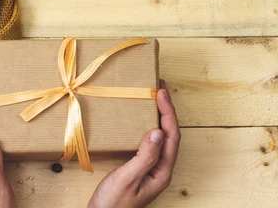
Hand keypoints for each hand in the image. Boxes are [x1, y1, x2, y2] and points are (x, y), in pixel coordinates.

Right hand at [88, 80, 180, 207]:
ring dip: (160, 116)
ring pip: (162, 137)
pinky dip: (149, 126)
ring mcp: (152, 168)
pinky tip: (142, 119)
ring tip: (154, 98)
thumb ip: (144, 156)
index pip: (171, 136)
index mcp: (162, 171)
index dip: (168, 112)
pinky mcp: (142, 167)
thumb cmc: (113, 203)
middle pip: (171, 134)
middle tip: (159, 89)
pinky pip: (151, 142)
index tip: (160, 93)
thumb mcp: (127, 178)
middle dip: (167, 110)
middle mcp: (161, 169)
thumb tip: (158, 132)